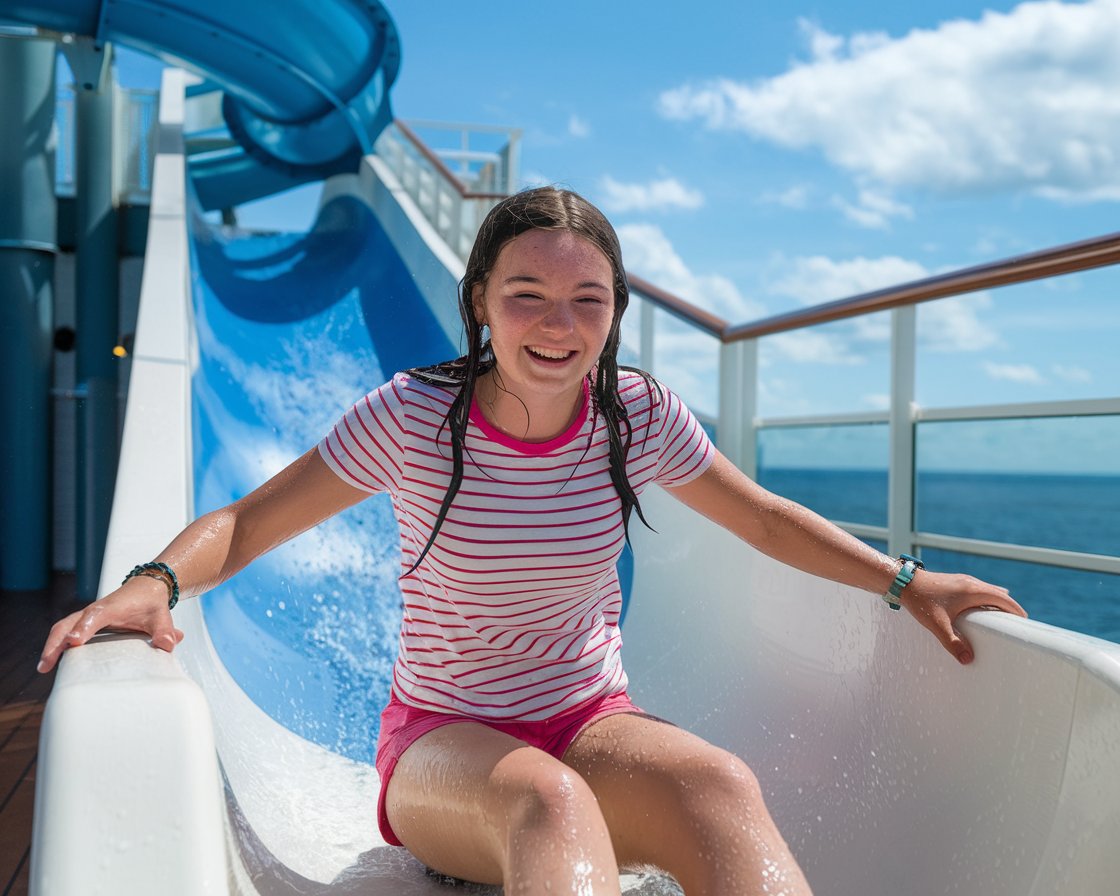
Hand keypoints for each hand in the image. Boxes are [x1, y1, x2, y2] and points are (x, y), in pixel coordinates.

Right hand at [37, 577, 184, 673]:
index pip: (95, 617)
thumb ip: (165, 630)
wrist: (147, 587)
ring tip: (43, 668)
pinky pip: (66, 631)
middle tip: (46, 665)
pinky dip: (57, 644)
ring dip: (52, 645)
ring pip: (63, 627)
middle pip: (68, 623)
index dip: (83, 628)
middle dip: (56, 643)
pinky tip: (51, 663)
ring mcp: (87, 616)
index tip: (74, 643)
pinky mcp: (85, 622)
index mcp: (112, 607)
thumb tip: (169, 644)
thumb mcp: (161, 616)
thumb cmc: (151, 602)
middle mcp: (95, 610)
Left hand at [901, 570, 1026, 664]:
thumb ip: (953, 643)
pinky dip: (987, 599)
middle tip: (1017, 625)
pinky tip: (981, 611)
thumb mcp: (937, 625)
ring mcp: (964, 581)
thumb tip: (968, 660)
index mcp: (973, 591)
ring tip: (1001, 620)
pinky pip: (979, 590)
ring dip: (998, 603)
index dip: (1017, 611)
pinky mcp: (956, 583)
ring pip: (989, 591)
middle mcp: (971, 583)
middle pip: (1000, 595)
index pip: (1004, 599)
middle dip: (1010, 609)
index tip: (1026, 623)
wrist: (903, 582)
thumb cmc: (920, 601)